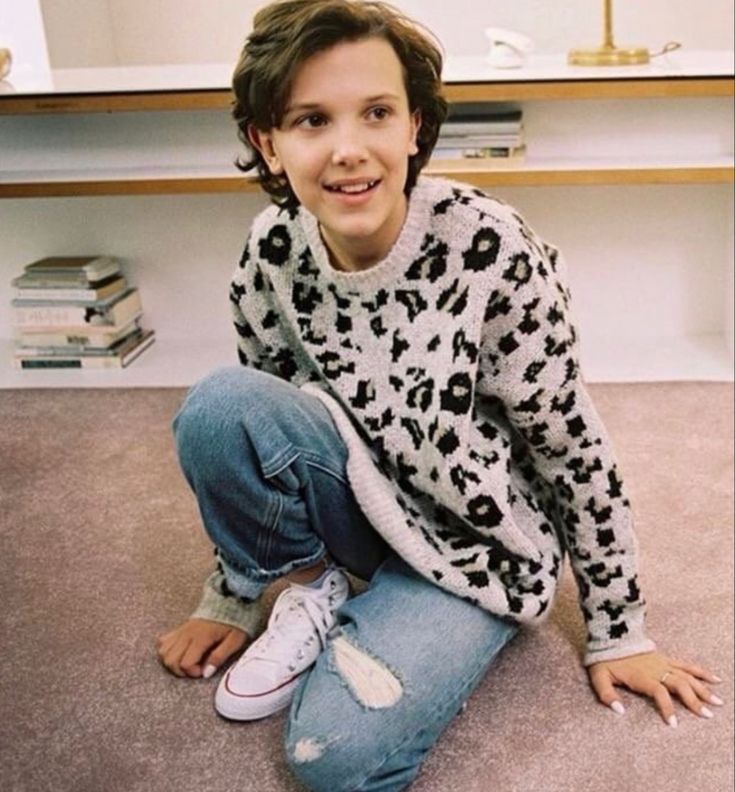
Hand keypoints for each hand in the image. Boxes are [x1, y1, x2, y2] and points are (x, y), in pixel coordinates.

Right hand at [156, 618, 248, 678]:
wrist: (230, 601)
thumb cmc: (234, 622)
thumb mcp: (234, 640)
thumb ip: (219, 657)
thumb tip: (206, 673)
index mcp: (201, 637)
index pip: (185, 663)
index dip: (192, 672)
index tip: (203, 671)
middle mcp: (187, 633)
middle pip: (170, 660)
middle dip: (180, 671)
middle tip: (194, 669)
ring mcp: (181, 630)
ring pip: (163, 651)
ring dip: (172, 662)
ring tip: (187, 662)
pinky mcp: (180, 628)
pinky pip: (163, 641)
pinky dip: (167, 650)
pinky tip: (180, 653)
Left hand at [588, 651, 724, 726]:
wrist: (610, 635)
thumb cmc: (604, 659)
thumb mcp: (599, 676)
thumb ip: (607, 694)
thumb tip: (619, 711)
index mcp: (641, 675)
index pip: (659, 692)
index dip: (667, 707)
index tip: (674, 724)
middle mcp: (656, 669)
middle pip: (679, 684)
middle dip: (694, 700)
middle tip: (707, 715)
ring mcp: (663, 663)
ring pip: (687, 676)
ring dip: (703, 689)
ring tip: (718, 702)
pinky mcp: (666, 658)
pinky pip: (686, 665)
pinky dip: (701, 672)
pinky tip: (715, 679)